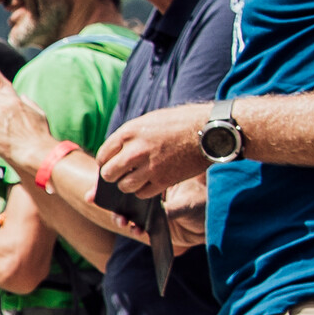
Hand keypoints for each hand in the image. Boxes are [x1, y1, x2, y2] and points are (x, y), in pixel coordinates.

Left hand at [95, 103, 209, 197]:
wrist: (210, 130)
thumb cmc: (180, 122)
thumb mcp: (149, 120)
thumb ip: (129, 136)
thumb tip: (113, 152)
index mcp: (129, 132)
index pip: (103, 155)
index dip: (106, 161)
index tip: (112, 162)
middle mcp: (135, 151)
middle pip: (108, 174)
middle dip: (113, 175)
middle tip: (122, 172)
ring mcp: (149, 167)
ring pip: (124, 187)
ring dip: (128, 184)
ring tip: (136, 177)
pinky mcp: (164, 180)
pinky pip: (142, 194)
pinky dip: (143, 190)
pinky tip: (150, 182)